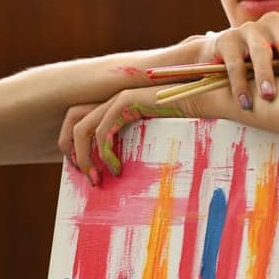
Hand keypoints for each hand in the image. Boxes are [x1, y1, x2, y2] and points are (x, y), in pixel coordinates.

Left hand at [57, 86, 216, 182]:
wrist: (207, 105)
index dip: (77, 148)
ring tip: (97, 179)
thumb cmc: (186, 126)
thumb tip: (115, 178)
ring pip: (83, 128)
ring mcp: (117, 99)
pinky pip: (103, 131)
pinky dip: (105, 153)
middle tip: (85, 177)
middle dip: (72, 151)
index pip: (79, 124)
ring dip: (85, 157)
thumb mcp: (150, 142)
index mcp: (114, 109)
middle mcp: (112, 101)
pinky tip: (117, 169)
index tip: (87, 173)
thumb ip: (132, 150)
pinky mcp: (126, 102)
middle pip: (72, 121)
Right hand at [203, 15, 278, 107]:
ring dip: (265, 74)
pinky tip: (244, 102)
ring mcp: (249, 30)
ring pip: (260, 51)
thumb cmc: (261, 65)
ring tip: (269, 96)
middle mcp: (273, 25)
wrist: (220, 57)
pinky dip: (239, 84)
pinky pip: (235, 63)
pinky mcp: (227, 40)